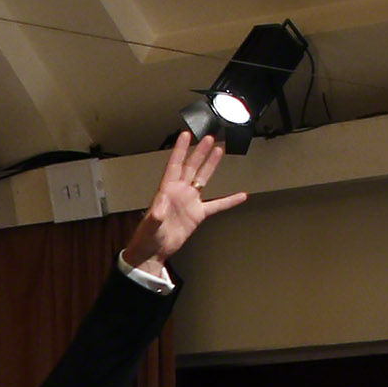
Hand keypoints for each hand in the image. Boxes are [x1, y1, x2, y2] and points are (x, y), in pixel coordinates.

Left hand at [118, 131, 247, 271]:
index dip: (180, 150)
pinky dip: (229, 201)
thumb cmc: (147, 238)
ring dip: (210, 165)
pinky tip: (240, 196)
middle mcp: (179, 192)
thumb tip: (160, 206)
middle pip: (191, 167)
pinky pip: (216, 205)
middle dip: (199, 152)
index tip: (185, 135)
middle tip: (209, 137)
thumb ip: (156, 215)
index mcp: (166, 190)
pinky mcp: (196, 214)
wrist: (153, 252)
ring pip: (202, 179)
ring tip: (219, 150)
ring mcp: (189, 202)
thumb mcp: (150, 225)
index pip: (174, 165)